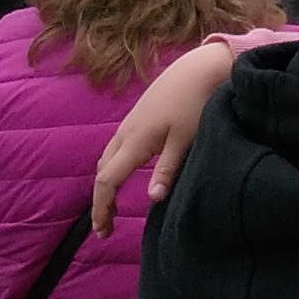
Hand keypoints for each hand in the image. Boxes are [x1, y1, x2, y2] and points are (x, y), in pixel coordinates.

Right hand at [92, 34, 250, 232]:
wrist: (199, 68)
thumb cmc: (195, 103)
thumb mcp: (185, 140)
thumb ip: (167, 169)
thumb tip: (152, 199)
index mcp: (135, 141)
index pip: (107, 181)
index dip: (101, 208)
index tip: (102, 231)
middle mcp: (126, 132)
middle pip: (102, 171)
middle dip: (100, 200)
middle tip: (106, 226)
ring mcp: (129, 122)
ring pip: (107, 157)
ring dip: (105, 183)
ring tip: (111, 205)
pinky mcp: (137, 116)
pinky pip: (115, 146)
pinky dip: (111, 166)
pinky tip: (123, 172)